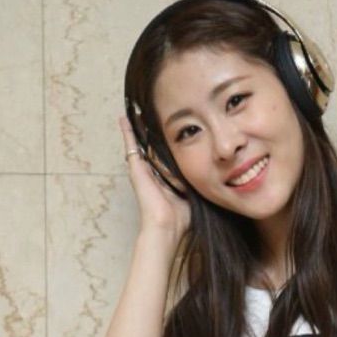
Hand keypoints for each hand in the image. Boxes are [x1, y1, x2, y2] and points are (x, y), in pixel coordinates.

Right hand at [119, 116, 190, 240]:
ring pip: (140, 144)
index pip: (165, 155)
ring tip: (135, 109)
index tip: (169, 127)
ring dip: (138, 128)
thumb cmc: (181, 216)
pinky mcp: (135, 169)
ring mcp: (142, 170)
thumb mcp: (193, 191)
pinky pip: (131, 146)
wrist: (167, 226)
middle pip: (151, 147)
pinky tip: (124, 119)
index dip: (166, 142)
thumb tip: (212, 169)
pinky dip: (127, 132)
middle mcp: (152, 172)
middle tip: (148, 111)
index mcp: (165, 178)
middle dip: (150, 131)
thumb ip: (197, 179)